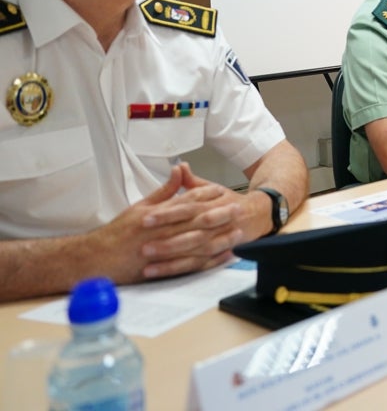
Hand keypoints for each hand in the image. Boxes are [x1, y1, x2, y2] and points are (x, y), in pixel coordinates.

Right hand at [87, 165, 244, 283]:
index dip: (206, 196)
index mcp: (157, 214)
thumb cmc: (119, 232)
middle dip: (219, 214)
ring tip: (237, 232)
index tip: (222, 191)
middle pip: (196, 221)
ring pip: (197, 243)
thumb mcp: (140, 206)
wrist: (97, 259)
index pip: (186, 201)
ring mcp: (164, 251)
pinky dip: (209, 260)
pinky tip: (223, 256)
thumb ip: (164, 190)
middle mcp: (162, 231)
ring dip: (219, 237)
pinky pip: (192, 264)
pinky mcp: (164, 267)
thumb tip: (179, 170)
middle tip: (238, 209)